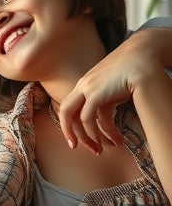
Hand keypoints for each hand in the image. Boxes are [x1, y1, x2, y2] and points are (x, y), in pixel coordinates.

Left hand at [57, 27, 166, 152]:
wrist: (140, 55)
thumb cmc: (131, 70)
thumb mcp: (113, 86)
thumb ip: (106, 100)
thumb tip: (106, 118)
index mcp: (84, 84)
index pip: (70, 107)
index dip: (70, 124)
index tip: (77, 139)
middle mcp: (82, 86)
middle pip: (66, 113)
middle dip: (70, 133)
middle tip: (77, 148)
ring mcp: (88, 88)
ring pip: (79, 119)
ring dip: (91, 138)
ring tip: (101, 150)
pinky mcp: (96, 93)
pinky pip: (91, 118)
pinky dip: (103, 132)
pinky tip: (115, 140)